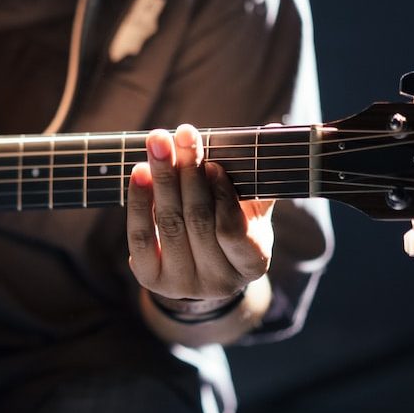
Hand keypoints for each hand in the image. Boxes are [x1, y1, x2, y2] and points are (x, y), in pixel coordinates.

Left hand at [126, 124, 273, 311]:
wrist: (200, 268)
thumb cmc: (231, 227)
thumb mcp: (251, 209)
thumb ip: (258, 176)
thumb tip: (274, 129)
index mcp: (252, 263)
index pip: (233, 231)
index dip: (222, 196)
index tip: (213, 164)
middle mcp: (218, 281)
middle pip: (198, 221)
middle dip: (188, 173)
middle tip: (183, 134)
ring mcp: (183, 284)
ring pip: (169, 224)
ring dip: (162, 178)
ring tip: (158, 143)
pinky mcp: (151, 279)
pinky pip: (141, 237)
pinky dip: (139, 202)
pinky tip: (140, 172)